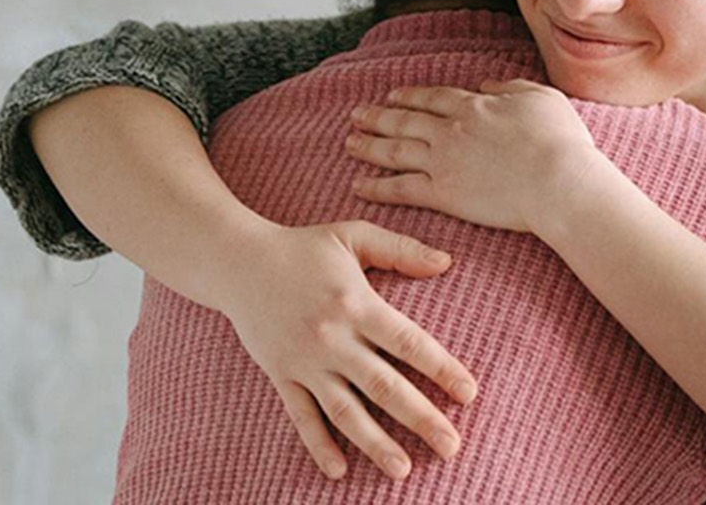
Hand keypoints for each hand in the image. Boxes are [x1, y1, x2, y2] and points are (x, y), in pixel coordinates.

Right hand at [207, 220, 478, 481]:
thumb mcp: (353, 235)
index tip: (469, 394)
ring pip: (345, 411)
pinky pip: (301, 416)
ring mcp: (305, 362)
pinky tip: (339, 471)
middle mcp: (333, 338)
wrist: (236, 262)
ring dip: (376, 443)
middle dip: (421, 418)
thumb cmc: (302, 247)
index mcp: (357, 304)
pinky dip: (319, 445)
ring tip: (404, 469)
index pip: (409, 343)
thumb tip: (447, 262)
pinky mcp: (281, 376)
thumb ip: (402, 250)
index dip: (442, 369)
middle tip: (451, 447)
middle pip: (384, 386)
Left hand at [345, 80, 610, 235]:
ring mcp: (443, 162)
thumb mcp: (542, 97)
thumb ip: (511, 87)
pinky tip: (359, 184)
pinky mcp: (443, 194)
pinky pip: (400, 188)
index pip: (433, 97)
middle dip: (378, 116)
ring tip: (349, 143)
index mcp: (474, 106)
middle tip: (356, 114)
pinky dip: (377, 186)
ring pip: (395, 150)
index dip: (410, 96)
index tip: (393, 95)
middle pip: (405, 120)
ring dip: (369, 146)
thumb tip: (487, 84)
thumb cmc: (560, 140)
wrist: (558, 181)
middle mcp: (451, 130)